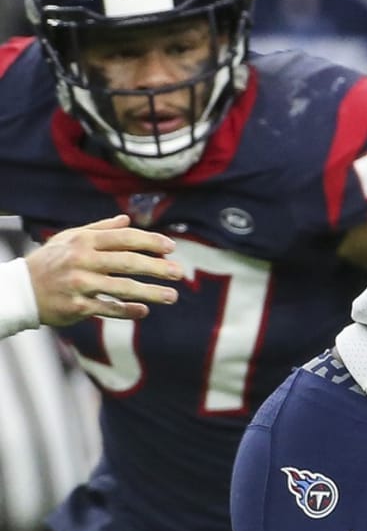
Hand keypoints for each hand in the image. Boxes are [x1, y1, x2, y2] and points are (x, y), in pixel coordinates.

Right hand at [27, 214, 182, 325]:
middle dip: (156, 267)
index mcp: (83, 241)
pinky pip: (108, 308)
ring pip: (122, 288)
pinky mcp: (77, 306)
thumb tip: (127, 220)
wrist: (22, 289)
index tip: (171, 247)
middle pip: (127, 262)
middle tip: (179, 272)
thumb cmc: (51, 261)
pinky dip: (128, 310)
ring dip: (150, 292)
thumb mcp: (70, 239)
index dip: (150, 242)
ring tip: (172, 296)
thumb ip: (100, 229)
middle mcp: (82, 260)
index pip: (124, 238)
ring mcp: (79, 284)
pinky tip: (144, 311)